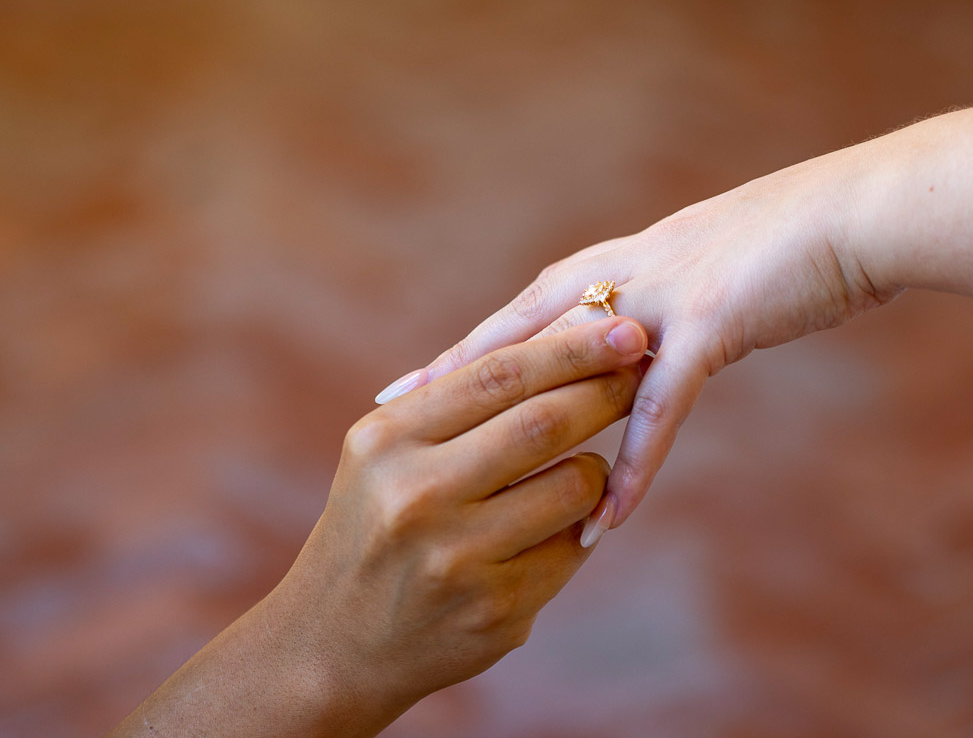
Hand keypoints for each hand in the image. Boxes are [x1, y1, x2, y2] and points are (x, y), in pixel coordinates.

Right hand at [111, 317, 648, 737]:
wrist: (331, 646)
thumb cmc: (371, 528)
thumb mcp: (383, 456)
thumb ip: (452, 405)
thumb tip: (556, 341)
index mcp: (388, 441)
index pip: (499, 375)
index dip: (571, 347)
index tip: (624, 326)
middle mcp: (417, 496)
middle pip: (543, 423)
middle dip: (604, 391)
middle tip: (642, 369)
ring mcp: (457, 559)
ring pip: (573, 488)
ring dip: (597, 469)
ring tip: (586, 465)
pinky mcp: (495, 611)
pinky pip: (571, 550)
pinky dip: (580, 529)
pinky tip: (560, 529)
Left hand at [408, 146, 895, 528]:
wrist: (851, 215)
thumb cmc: (778, 248)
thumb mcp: (693, 274)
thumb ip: (647, 313)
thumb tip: (617, 351)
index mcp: (610, 266)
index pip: (515, 319)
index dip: (458, 355)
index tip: (402, 387)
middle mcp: (619, 279)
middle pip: (518, 337)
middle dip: (456, 381)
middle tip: (393, 417)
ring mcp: (658, 299)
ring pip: (576, 373)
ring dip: (535, 434)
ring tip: (481, 486)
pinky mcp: (709, 324)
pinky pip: (662, 408)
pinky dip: (637, 465)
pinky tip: (610, 517)